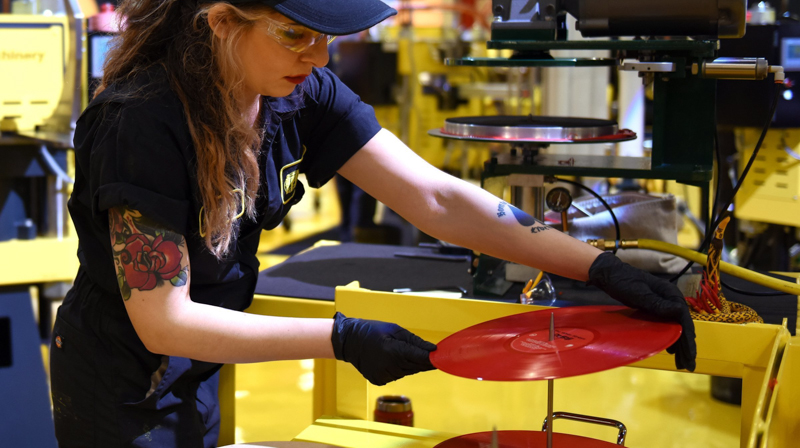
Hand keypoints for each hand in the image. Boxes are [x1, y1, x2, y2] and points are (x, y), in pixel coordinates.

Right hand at [331, 312, 437, 384]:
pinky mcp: (379, 381)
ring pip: (407, 372)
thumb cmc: (372, 330)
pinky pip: (397, 375)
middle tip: (428, 353)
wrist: (348, 341)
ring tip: (399, 351)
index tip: (444, 357)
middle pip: (416, 367)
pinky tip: (390, 359)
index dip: (433, 359)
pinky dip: (398, 368)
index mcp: (394, 351)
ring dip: (409, 364)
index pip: (421, 359)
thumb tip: (433, 349)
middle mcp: (390, 367)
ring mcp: (384, 376)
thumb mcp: (395, 329)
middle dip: (423, 360)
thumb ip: (415, 341)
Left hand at [586, 252, 696, 370]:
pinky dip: (670, 336)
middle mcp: (670, 298)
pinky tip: (671, 348)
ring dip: (679, 343)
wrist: (608, 273)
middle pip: (683, 325)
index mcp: (670, 293)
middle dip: (686, 346)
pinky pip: (667, 324)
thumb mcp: (639, 294)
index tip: (690, 355)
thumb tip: (679, 313)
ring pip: (676, 326)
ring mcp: (663, 302)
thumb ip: (658, 304)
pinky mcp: (655, 306)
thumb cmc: (622, 281)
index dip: (688, 339)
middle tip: (689, 365)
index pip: (684, 320)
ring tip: (682, 362)